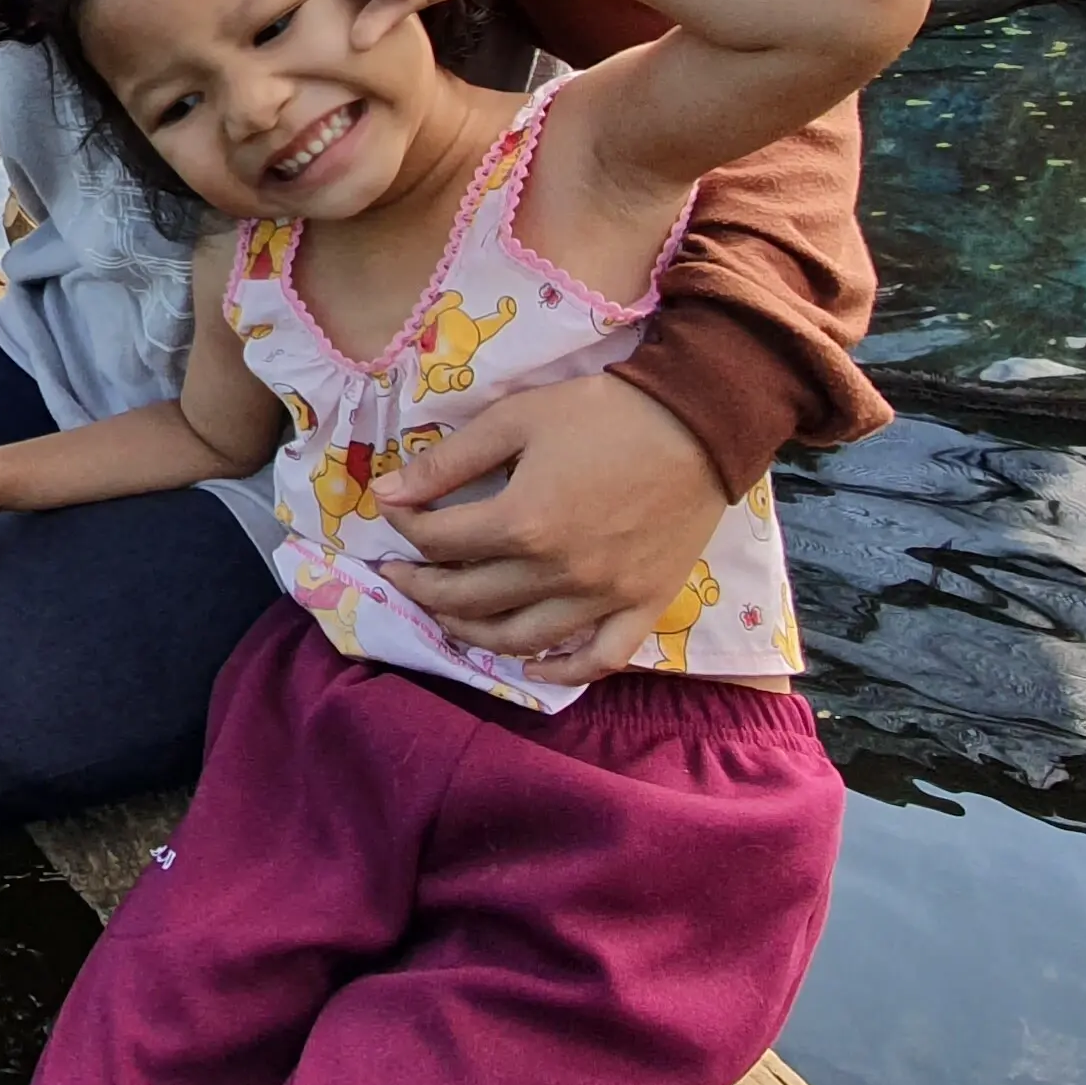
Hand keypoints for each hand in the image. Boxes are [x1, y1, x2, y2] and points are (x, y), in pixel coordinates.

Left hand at [376, 372, 724, 675]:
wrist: (700, 423)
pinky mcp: (643, 606)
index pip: (439, 541)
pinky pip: (598, 659)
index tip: (395, 512)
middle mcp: (557, 573)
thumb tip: (385, 494)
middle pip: (468, 598)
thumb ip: (447, 461)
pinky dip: (562, 672)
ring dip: (471, 633)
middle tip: (399, 577)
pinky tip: (532, 666)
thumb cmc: (604, 412)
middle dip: (421, 587)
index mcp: (521, 523)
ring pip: (520, 639)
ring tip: (446, 616)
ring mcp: (602, 598)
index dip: (405, 528)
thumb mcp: (516, 418)